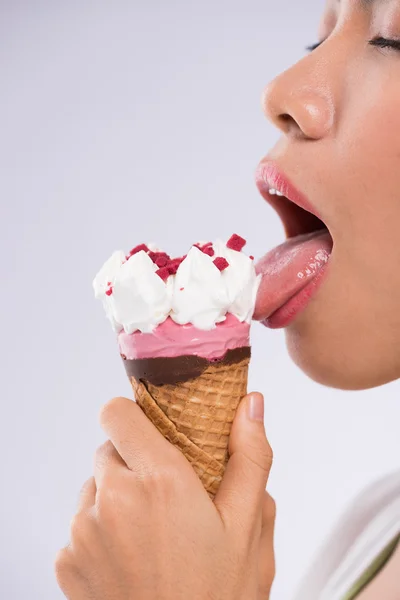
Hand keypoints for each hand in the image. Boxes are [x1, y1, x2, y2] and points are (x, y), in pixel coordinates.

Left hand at [55, 392, 274, 599]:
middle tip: (165, 495)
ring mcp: (83, 532)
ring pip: (94, 487)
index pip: (116, 413)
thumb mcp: (247, 526)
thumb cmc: (218, 596)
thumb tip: (251, 403)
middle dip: (134, 463)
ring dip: (117, 498)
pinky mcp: (66, 561)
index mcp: (158, 481)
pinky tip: (132, 559)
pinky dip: (101, 532)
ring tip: (151, 533)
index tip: (153, 432)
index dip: (135, 417)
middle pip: (109, 451)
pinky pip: (81, 525)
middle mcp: (111, 500)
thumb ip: (250, 456)